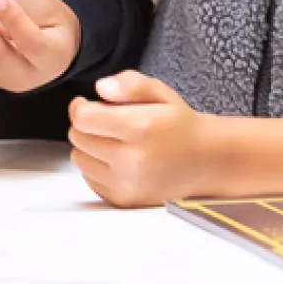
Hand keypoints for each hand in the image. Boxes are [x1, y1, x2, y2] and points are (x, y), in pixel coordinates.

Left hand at [68, 72, 214, 207]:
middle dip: (86, 125)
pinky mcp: (123, 199)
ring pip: (79, 159)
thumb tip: (101, 88)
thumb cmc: (179, 125)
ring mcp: (126, 184)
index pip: (83, 118)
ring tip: (112, 140)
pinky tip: (116, 158)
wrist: (205, 161)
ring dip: (88, 146)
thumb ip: (130, 84)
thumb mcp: (161, 92)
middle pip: (77, 137)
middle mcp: (130, 160)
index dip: (80, 106)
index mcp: (140, 128)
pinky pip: (88, 178)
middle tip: (105, 121)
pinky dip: (96, 167)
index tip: (87, 103)